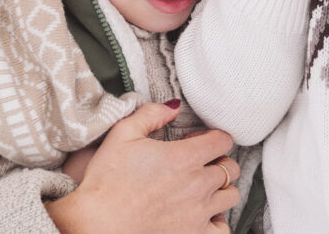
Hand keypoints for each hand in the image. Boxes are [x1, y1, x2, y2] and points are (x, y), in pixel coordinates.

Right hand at [45, 101, 239, 233]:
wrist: (96, 224)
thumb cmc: (106, 180)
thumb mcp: (122, 135)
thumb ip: (151, 114)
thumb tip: (174, 106)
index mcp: (185, 157)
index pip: (223, 140)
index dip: (212, 137)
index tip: (195, 142)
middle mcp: (198, 184)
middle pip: (230, 167)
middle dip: (218, 161)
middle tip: (198, 164)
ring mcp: (199, 212)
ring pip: (231, 195)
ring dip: (221, 189)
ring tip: (202, 189)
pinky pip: (222, 228)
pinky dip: (218, 220)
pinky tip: (203, 215)